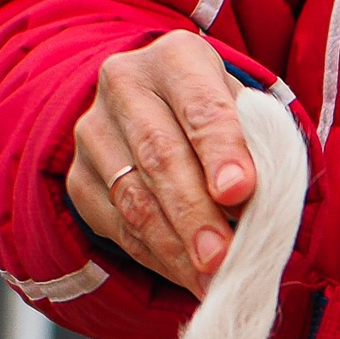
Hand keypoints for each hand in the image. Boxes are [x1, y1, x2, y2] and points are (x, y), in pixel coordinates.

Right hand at [65, 30, 256, 294]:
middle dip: (195, 214)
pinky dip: (157, 258)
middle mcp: (125, 86)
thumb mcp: (250, 117)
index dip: (221, 151)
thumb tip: (254, 206)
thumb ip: (260, 151)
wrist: (161, 114)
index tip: (240, 193)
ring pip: (134, 198)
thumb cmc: (222, 119)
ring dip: (176, 247)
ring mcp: (93, 132)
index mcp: (177, 58)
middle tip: (223, 257)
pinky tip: (188, 277)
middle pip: (160, 155)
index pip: (200, 107)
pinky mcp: (79, 178)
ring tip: (212, 280)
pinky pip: (117, 227)